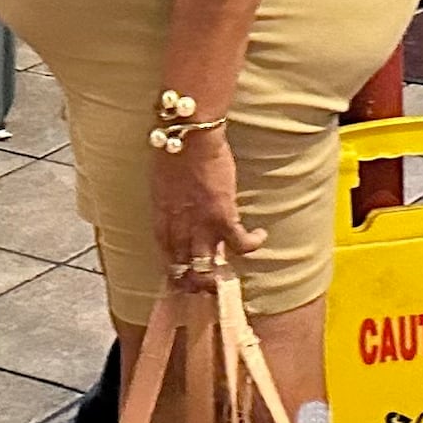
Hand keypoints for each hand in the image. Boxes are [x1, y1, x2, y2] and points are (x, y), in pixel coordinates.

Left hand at [153, 128, 259, 279]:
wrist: (187, 139)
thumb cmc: (172, 156)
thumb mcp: (163, 189)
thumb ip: (171, 210)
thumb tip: (182, 218)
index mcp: (162, 224)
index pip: (167, 261)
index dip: (177, 275)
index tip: (187, 279)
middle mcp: (179, 233)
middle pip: (185, 273)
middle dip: (197, 284)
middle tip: (210, 284)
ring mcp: (201, 228)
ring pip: (207, 270)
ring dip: (218, 278)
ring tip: (230, 273)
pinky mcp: (224, 218)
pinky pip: (240, 244)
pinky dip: (252, 243)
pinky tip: (259, 236)